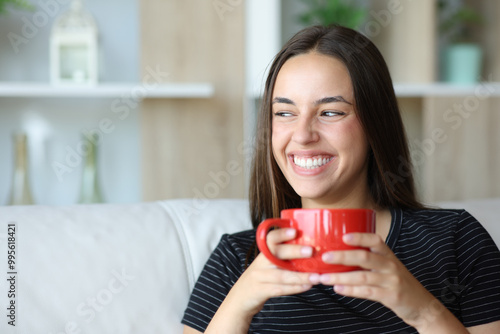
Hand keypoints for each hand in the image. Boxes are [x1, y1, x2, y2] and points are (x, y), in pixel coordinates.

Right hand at [231, 228, 315, 315]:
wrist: (241, 297)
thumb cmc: (262, 278)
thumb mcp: (268, 264)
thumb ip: (283, 256)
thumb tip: (310, 248)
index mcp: (264, 253)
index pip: (271, 239)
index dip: (282, 234)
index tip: (295, 231)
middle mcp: (260, 262)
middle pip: (277, 254)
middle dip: (294, 251)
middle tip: (311, 251)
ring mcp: (259, 277)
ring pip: (281, 275)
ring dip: (301, 276)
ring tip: (317, 276)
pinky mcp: (260, 291)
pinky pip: (279, 289)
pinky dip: (295, 288)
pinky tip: (308, 286)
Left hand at [317, 233, 451, 329]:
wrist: (421, 304)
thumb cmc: (396, 281)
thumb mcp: (386, 266)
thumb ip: (368, 259)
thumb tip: (337, 253)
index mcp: (387, 254)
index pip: (375, 239)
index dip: (360, 237)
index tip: (344, 236)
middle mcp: (390, 265)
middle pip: (365, 257)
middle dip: (343, 256)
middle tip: (325, 257)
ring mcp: (392, 281)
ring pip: (363, 277)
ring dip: (341, 277)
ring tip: (324, 278)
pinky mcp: (391, 296)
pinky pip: (368, 292)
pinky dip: (351, 290)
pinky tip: (338, 289)